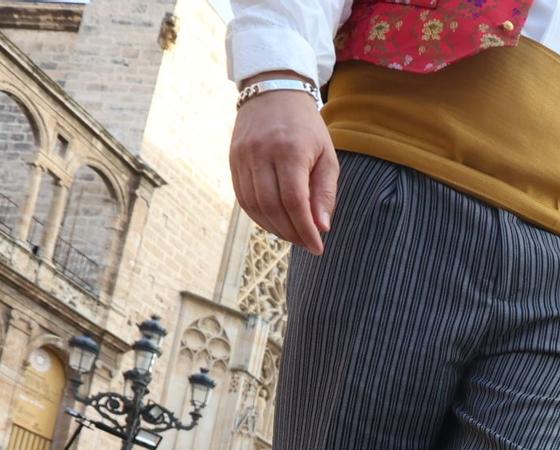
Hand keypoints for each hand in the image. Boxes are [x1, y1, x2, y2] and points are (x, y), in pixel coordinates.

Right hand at [229, 80, 335, 255]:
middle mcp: (261, 153)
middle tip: (306, 243)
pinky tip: (274, 222)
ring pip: (254, 205)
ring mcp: (243, 156)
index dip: (305, 229)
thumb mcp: (326, 156)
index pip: (294, 202)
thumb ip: (325, 192)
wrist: (273, 91)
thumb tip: (321, 228)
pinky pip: (243, 197)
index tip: (318, 247)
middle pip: (272, 207)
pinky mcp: (233, 159)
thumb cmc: (307, 128)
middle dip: (291, 232)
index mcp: (289, 151)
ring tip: (293, 235)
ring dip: (274, 228)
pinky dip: (259, 216)